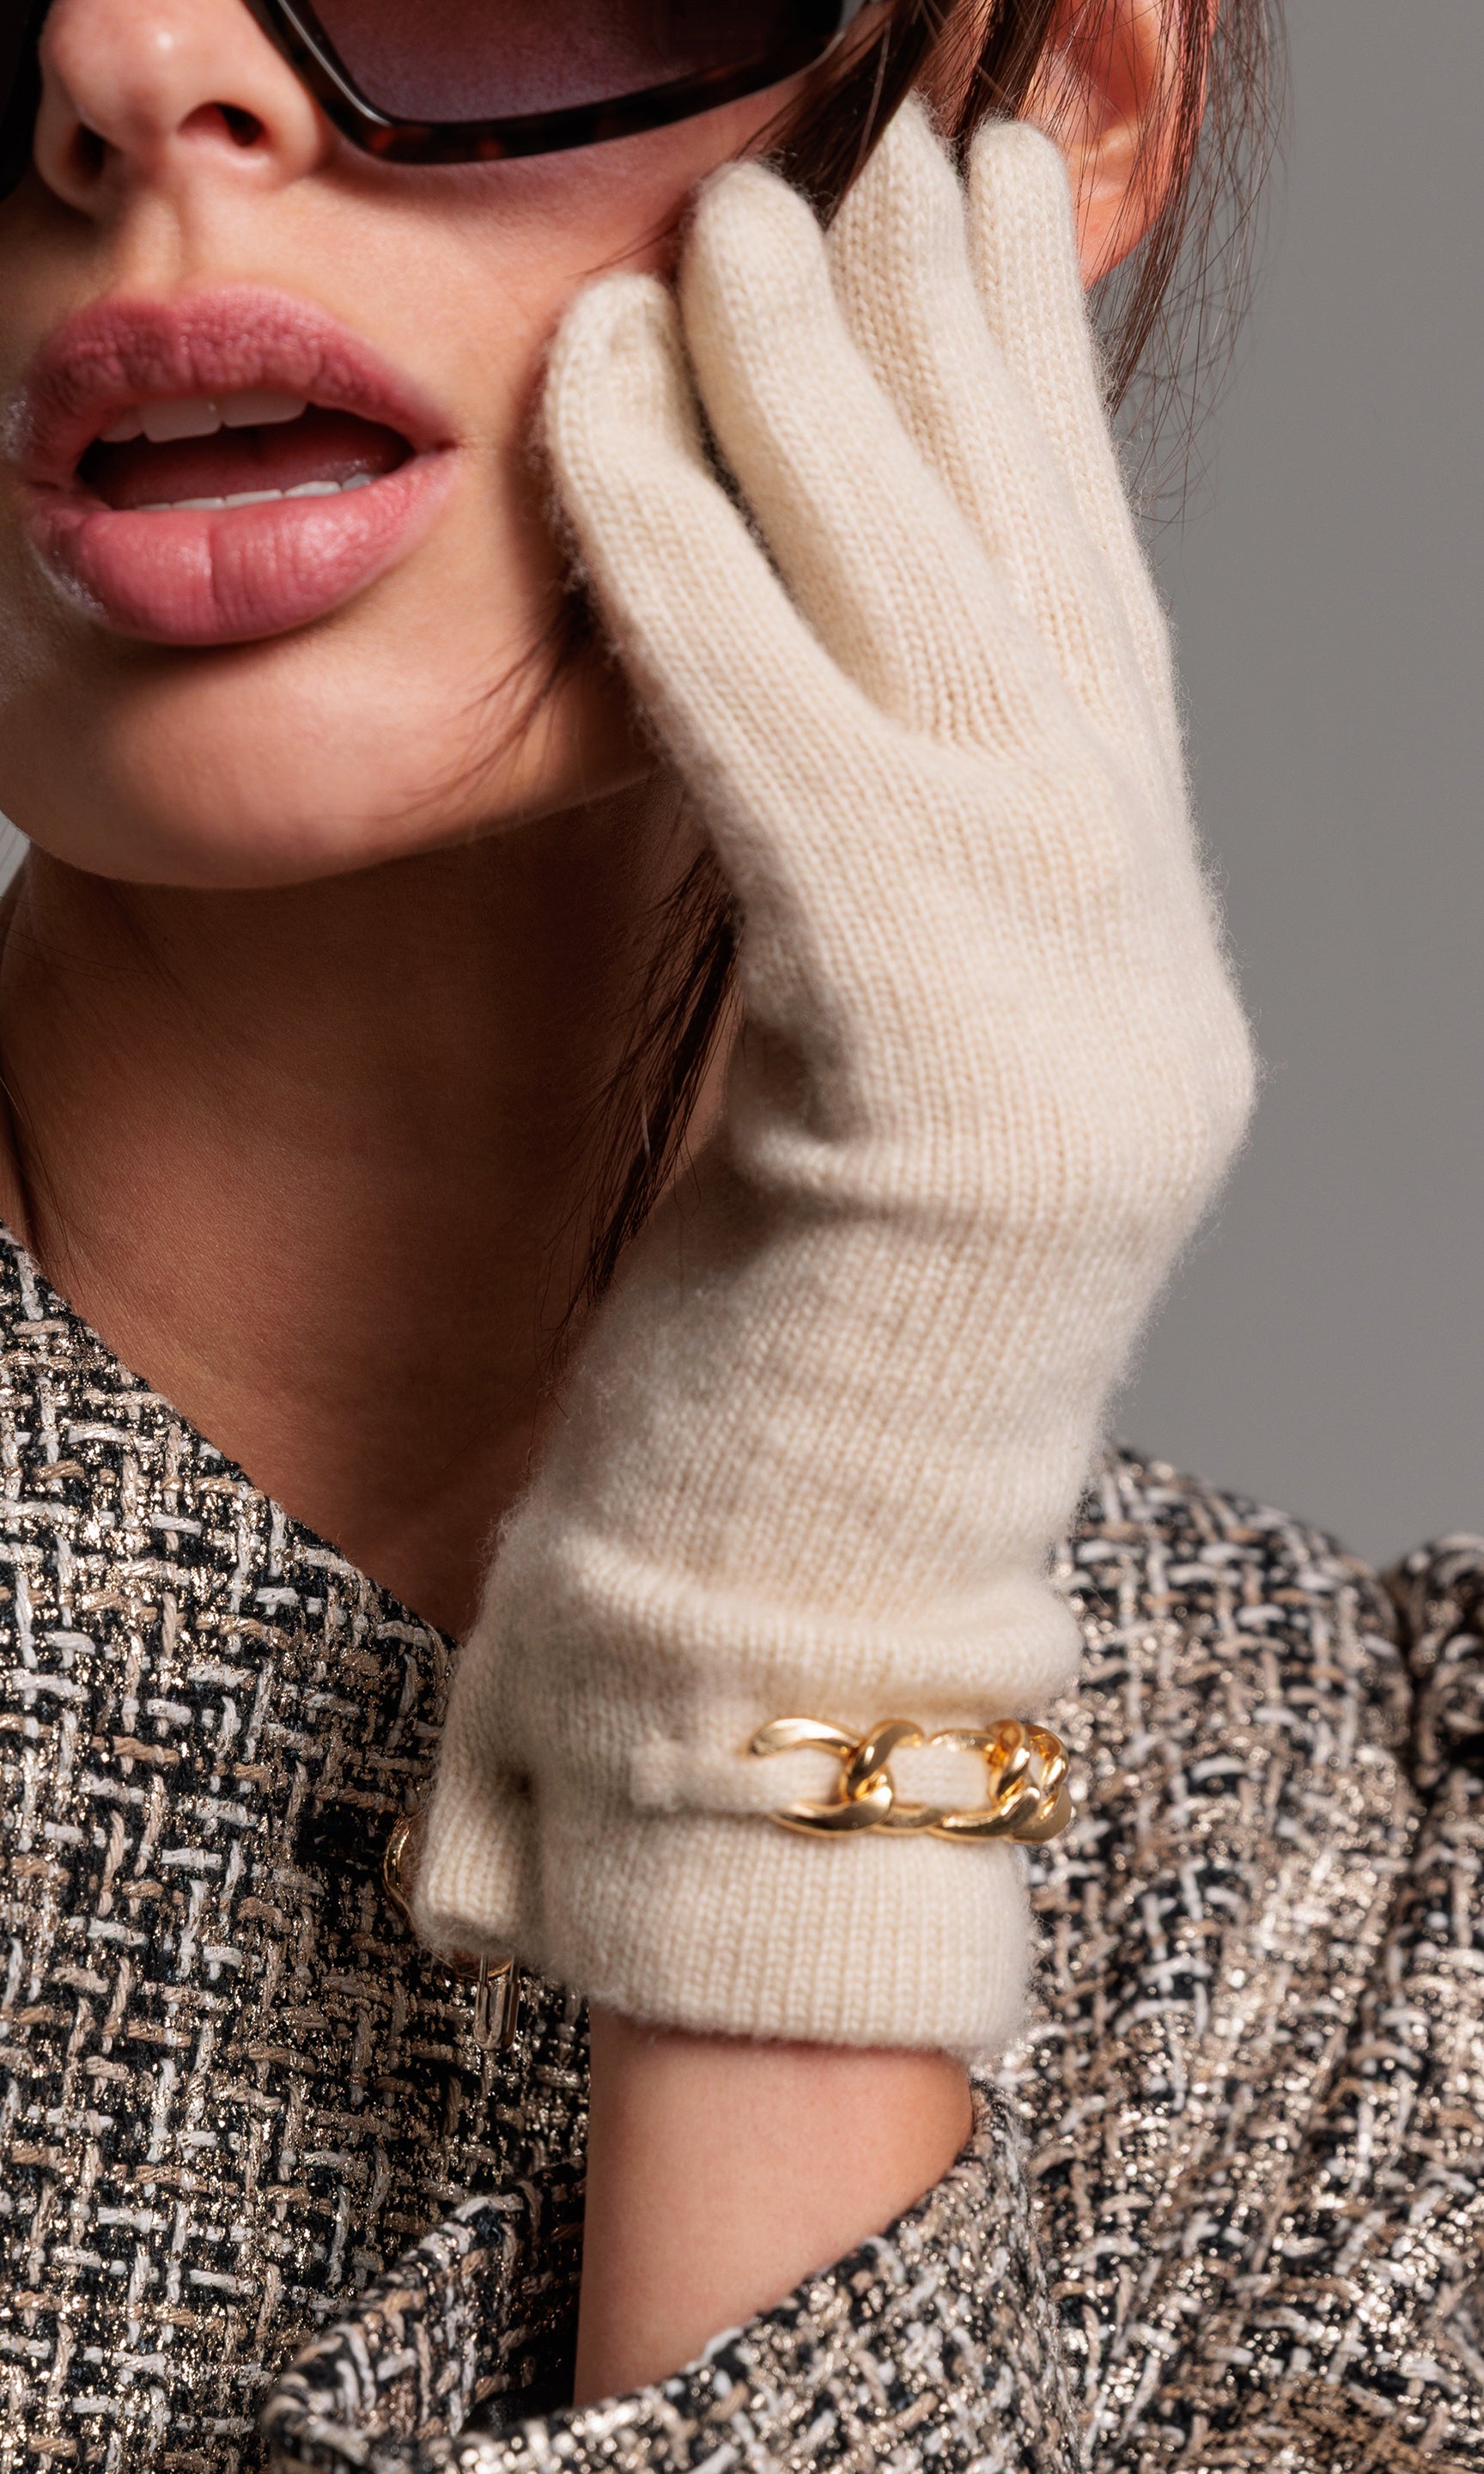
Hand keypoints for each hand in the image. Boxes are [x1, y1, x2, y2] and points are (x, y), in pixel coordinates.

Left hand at [417, 100, 1251, 2056]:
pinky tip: (624, 409)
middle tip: (886, 163)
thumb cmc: (797, 1391)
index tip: (973, 234)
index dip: (1036, 418)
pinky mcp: (924, 1076)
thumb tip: (800, 697)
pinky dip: (694, 568)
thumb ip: (872, 899)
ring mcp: (1061, 1022)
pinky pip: (790, 755)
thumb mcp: (858, 1097)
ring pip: (944, 632)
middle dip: (965, 350)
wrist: (809, 1633)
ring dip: (833, 401)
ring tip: (762, 215)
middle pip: (1051, 595)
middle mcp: (1132, 972)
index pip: (1090, 635)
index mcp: (1123, 976)